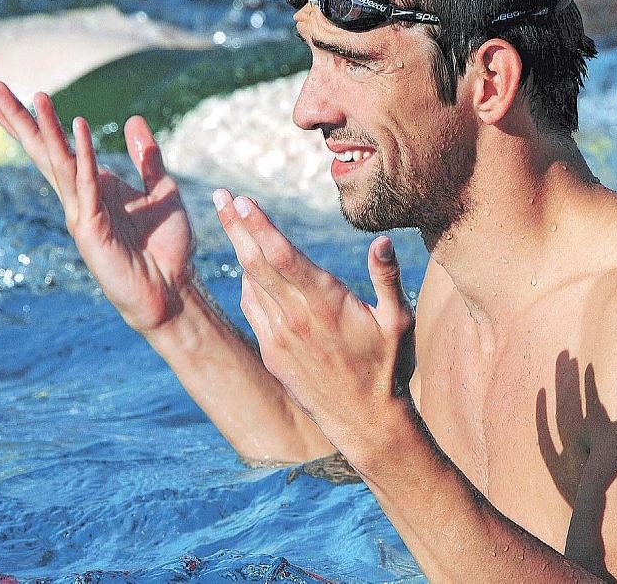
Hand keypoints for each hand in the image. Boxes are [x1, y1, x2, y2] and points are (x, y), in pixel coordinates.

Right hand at [0, 82, 194, 333]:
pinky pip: (89, 183)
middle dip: (22, 121)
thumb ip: (147, 158)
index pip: (62, 151)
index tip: (19, 98)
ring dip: (48, 130)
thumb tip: (134, 119)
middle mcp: (84, 199)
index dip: (39, 125)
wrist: (173, 287)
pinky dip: (85, 155)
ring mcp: (84, 214)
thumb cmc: (166, 245)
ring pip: (62, 163)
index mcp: (97, 189)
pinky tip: (77, 126)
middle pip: (48, 153)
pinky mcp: (93, 228)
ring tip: (34, 96)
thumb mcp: (162, 190)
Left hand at [213, 188, 414, 456]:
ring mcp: (278, 336)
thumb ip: (387, 278)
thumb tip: (381, 241)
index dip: (259, 225)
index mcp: (325, 302)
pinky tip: (246, 264)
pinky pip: (252, 308)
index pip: (282, 255)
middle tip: (219, 196)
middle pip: (256, 262)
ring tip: (227, 219)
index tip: (242, 200)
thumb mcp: (397, 321)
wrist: (363, 419)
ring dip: (238, 248)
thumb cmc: (386, 366)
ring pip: (250, 283)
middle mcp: (295, 316)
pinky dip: (247, 282)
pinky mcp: (271, 352)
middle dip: (235, 225)